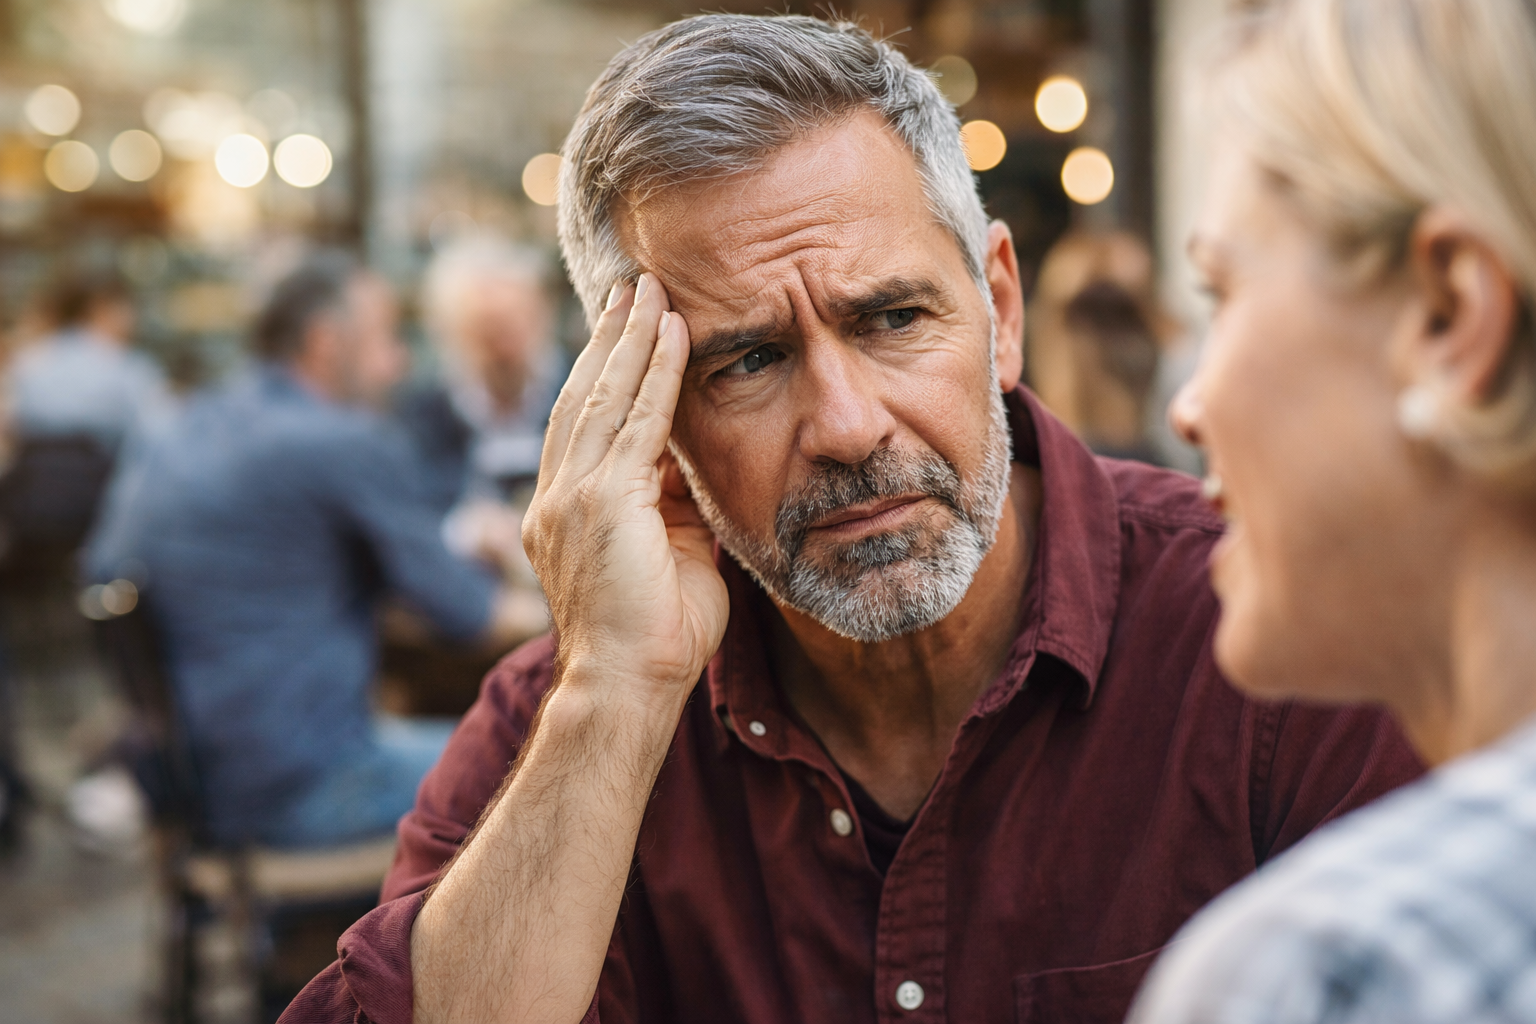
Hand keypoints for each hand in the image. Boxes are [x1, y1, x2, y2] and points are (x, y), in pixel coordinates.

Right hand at [522, 274, 728, 707]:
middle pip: (583, 396)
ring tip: (649, 291)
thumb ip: (674, 507)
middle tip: (630, 288)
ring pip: (604, 397)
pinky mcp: (599, 501)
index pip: (584, 425)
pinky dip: (654, 372)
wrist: (629, 688)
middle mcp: (557, 496)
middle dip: (608, 339)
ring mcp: (572, 496)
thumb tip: (694, 467)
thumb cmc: (655, 638)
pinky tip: (671, 333)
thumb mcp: (670, 556)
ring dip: (630, 339)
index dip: (604, 373)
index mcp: (565, 511)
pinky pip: (635, 421)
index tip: (625, 332)